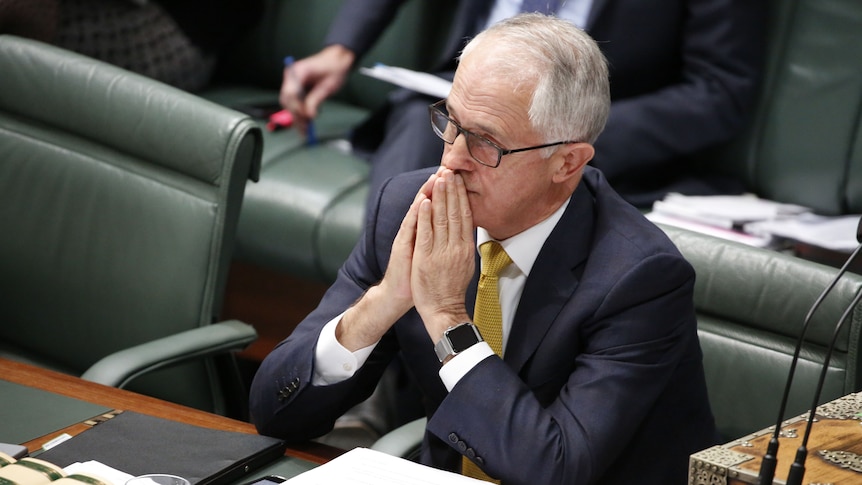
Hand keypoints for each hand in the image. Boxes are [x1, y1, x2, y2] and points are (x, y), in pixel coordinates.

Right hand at [278, 44, 353, 133]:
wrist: (336, 60)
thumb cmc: (334, 69)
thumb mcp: (327, 87)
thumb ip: (316, 100)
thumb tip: (309, 116)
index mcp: (298, 71)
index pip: (291, 92)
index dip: (297, 107)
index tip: (307, 118)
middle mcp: (291, 76)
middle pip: (287, 100)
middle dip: (296, 115)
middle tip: (306, 129)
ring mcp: (292, 82)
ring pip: (289, 104)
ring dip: (297, 117)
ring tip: (306, 130)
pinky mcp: (295, 88)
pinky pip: (294, 103)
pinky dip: (299, 113)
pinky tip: (306, 123)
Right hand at [336, 170, 440, 350]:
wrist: (400, 294)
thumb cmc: (419, 277)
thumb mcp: (433, 255)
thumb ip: (440, 238)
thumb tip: (456, 227)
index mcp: (425, 232)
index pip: (437, 208)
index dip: (446, 193)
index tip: (455, 177)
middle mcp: (415, 231)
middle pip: (428, 204)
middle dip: (438, 187)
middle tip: (447, 169)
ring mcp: (407, 237)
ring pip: (419, 211)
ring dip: (427, 193)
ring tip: (435, 178)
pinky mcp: (402, 246)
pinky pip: (411, 227)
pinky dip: (417, 214)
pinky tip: (423, 201)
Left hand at [411, 169, 474, 342]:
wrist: (443, 310)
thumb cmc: (452, 289)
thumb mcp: (465, 265)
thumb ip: (464, 245)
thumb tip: (467, 229)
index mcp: (465, 248)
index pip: (465, 216)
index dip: (461, 196)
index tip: (458, 181)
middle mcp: (455, 247)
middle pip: (455, 213)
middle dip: (451, 190)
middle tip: (450, 171)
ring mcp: (441, 252)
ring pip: (441, 219)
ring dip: (439, 197)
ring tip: (439, 179)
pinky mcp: (426, 258)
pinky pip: (426, 233)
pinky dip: (426, 216)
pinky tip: (425, 201)